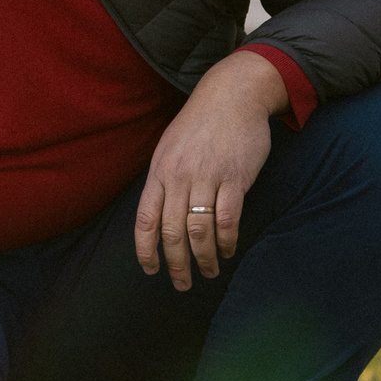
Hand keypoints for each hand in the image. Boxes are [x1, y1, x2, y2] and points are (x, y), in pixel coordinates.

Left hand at [135, 51, 289, 289]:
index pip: (144, 220)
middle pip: (172, 232)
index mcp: (159, 172)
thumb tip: (156, 216)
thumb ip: (163, 181)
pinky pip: (227, 219)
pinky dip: (226, 241)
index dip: (145, 250)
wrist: (231, 96)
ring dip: (203, 259)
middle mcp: (179, 177)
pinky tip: (227, 251)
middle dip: (176, 264)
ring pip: (199, 230)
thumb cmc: (198, 125)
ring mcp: (207, 178)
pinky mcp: (235, 178)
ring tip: (208, 273)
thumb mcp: (169, 148)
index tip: (150, 270)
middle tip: (182, 284)